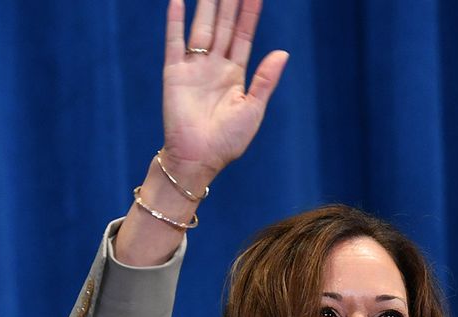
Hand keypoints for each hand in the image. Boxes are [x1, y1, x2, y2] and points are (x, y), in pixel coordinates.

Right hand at [161, 0, 287, 179]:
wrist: (198, 160)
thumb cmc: (227, 141)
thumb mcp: (253, 109)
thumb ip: (265, 79)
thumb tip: (283, 52)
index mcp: (234, 73)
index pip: (243, 34)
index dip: (249, 12)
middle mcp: (214, 66)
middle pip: (223, 25)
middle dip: (228, 1)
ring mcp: (193, 68)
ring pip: (202, 27)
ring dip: (206, 4)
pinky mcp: (174, 74)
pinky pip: (174, 42)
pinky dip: (175, 22)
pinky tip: (178, 1)